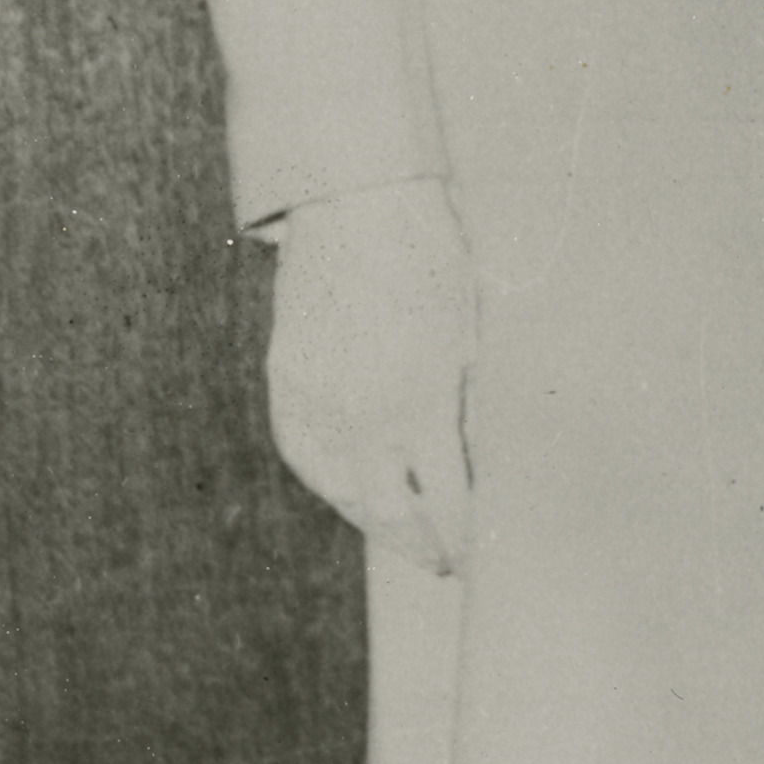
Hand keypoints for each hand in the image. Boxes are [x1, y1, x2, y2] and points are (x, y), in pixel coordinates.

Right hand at [266, 178, 476, 572]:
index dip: (462, 539)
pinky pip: (304, 451)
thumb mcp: (471, 339)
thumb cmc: (434, 263)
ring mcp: (315, 396)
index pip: (445, 500)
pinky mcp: (285, 379)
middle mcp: (362, 408)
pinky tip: (353, 488)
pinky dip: (330, 478)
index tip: (478, 559)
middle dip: (419, 543)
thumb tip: (475, 475)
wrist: (358, 203)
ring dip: (373, 518)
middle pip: (388, 512)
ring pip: (340, 489)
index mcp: (421, 398)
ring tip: (402, 529)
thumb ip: (466, 411)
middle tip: (442, 561)